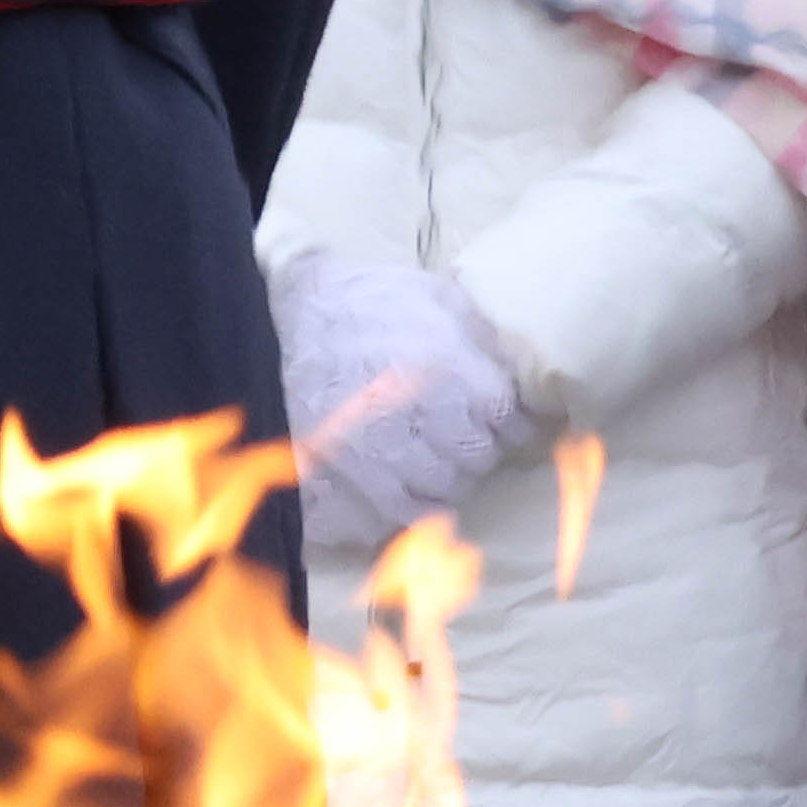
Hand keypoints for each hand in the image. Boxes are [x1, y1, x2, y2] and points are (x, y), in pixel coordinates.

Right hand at [272, 248, 531, 539]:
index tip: (509, 421)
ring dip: (450, 478)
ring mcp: (378, 446)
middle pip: (478, 456)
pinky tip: (412, 491)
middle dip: (480, 448)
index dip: (515, 422)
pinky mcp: (344, 469)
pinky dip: (414, 507)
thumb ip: (482, 334)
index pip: (507, 417)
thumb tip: (524, 371)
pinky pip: (397, 510)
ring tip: (439, 461)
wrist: (282, 316)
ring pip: (443, 487)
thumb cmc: (365, 301)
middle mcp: (417, 411)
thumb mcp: (435, 296)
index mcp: (446, 365)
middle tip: (469, 438)